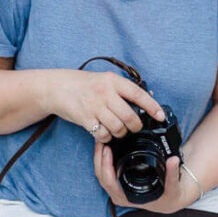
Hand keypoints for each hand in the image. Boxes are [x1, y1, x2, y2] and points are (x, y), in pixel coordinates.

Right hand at [41, 69, 164, 142]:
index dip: (151, 106)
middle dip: (135, 126)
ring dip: (120, 133)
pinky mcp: (85, 119)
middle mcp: (105, 93)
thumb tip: (144, 99)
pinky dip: (106, 137)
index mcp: (112, 81)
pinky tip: (104, 132)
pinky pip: (103, 134)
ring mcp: (95, 106)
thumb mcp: (104, 79)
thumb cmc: (83, 84)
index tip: (160, 116)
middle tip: (134, 127)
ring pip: (118, 128)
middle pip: (129, 116)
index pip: (138, 94)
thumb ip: (121, 89)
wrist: (57, 87)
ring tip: (118, 130)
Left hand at [93, 144, 199, 213]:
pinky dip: (103, 159)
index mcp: (129, 197)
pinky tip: (106, 146)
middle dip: (99, 157)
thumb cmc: (169, 195)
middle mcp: (120, 195)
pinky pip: (105, 171)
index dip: (105, 166)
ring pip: (101, 173)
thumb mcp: (173, 187)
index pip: (110, 182)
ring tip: (101, 139)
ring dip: (99, 157)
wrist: (170, 200)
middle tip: (101, 140)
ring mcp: (118, 189)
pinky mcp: (118, 182)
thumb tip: (173, 160)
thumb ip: (172, 174)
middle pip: (101, 176)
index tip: (107, 150)